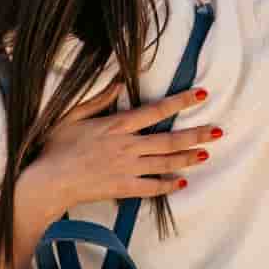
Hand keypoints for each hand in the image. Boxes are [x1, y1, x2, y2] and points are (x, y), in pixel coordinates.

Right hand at [18, 86, 218, 218]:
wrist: (49, 182)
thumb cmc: (57, 147)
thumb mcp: (74, 115)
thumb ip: (99, 99)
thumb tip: (119, 79)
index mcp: (116, 126)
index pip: (155, 111)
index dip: (180, 102)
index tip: (200, 95)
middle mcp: (127, 147)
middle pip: (169, 139)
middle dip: (196, 134)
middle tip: (219, 130)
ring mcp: (127, 169)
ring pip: (165, 163)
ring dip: (188, 158)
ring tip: (207, 153)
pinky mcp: (124, 189)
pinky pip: (152, 188)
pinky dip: (169, 185)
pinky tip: (183, 182)